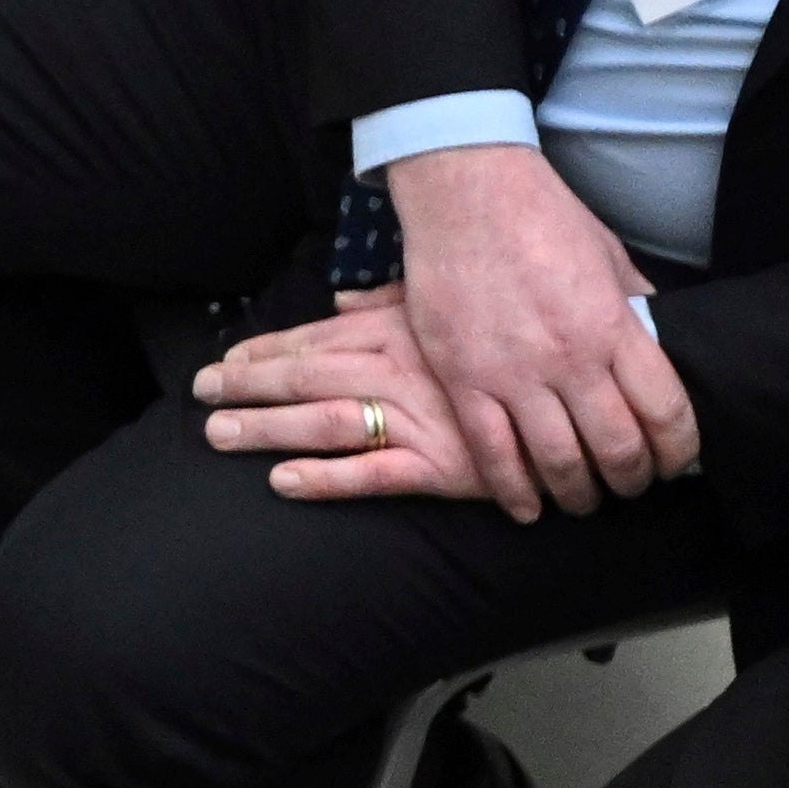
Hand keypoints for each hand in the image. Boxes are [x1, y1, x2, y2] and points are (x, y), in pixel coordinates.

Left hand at [197, 292, 495, 503]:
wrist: (588, 387)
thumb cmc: (519, 337)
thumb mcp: (452, 310)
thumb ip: (391, 307)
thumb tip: (341, 305)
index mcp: (399, 333)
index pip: (316, 341)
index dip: (265, 351)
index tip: (225, 360)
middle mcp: (399, 371)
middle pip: (306, 377)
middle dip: (247, 386)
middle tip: (200, 394)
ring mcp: (418, 418)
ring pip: (325, 422)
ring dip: (267, 429)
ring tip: (218, 436)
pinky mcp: (441, 466)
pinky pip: (373, 473)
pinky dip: (325, 479)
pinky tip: (283, 482)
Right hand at [381, 141, 696, 517]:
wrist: (466, 191)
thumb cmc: (541, 216)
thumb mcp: (610, 256)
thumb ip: (635, 307)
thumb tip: (661, 340)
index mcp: (613, 326)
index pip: (665, 411)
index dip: (678, 450)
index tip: (674, 462)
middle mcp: (569, 357)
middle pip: (616, 447)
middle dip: (631, 481)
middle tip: (629, 486)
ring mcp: (513, 372)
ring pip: (557, 461)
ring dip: (578, 494)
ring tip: (583, 500)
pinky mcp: (464, 379)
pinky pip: (492, 453)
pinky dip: (514, 491)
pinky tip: (527, 508)